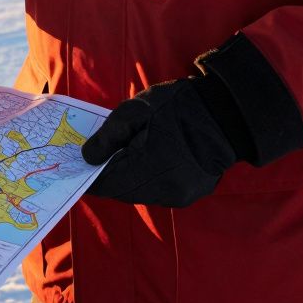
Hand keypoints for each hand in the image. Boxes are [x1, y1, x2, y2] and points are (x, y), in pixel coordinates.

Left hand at [81, 78, 237, 206]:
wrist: (227, 112)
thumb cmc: (180, 106)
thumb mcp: (136, 110)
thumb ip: (108, 136)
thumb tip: (87, 158)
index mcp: (150, 170)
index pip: (107, 184)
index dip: (89, 176)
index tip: (75, 166)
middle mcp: (165, 192)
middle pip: (122, 191)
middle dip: (107, 175)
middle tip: (96, 157)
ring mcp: (179, 196)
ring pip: (138, 192)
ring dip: (126, 177)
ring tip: (123, 153)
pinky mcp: (189, 195)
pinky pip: (156, 190)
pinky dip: (145, 178)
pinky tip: (145, 158)